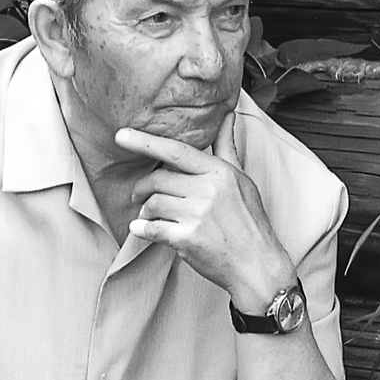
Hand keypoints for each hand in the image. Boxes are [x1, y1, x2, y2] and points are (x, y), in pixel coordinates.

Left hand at [118, 111, 295, 309]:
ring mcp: (198, 216)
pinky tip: (142, 230)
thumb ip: (227, 147)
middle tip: (138, 197)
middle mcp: (209, 191)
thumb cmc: (250, 221)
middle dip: (142, 189)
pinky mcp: (188, 239)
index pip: (176, 151)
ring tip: (151, 217)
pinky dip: (141, 230)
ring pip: (152, 204)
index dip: (145, 142)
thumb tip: (228, 113)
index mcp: (220, 172)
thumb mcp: (242, 179)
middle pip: (158, 180)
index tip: (121, 135)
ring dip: (145, 212)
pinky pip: (151, 229)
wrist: (258, 265)